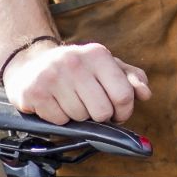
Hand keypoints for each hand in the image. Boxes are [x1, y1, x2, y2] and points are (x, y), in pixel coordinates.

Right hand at [2, 37, 148, 125]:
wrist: (31, 66)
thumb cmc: (77, 71)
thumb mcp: (106, 68)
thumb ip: (130, 79)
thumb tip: (145, 93)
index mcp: (97, 54)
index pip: (124, 95)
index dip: (123, 112)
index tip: (116, 113)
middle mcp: (74, 61)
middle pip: (102, 112)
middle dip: (98, 116)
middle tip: (89, 107)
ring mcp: (52, 76)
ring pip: (80, 118)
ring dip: (77, 117)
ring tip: (69, 102)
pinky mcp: (34, 92)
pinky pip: (59, 122)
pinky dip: (58, 119)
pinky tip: (54, 105)